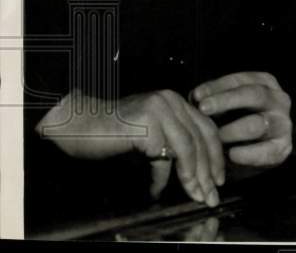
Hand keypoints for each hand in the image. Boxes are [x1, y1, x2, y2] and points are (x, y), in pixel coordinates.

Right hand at [36, 89, 223, 205]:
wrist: (75, 123)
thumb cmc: (111, 133)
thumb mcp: (149, 135)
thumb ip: (171, 145)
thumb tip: (194, 174)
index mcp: (176, 101)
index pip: (207, 128)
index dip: (216, 155)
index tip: (219, 179)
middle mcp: (172, 101)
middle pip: (202, 139)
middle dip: (209, 171)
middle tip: (211, 196)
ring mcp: (160, 111)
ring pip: (188, 149)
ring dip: (193, 178)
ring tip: (195, 197)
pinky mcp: (147, 126)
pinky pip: (162, 158)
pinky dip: (161, 178)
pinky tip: (155, 192)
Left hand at [191, 71, 292, 166]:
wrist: (249, 156)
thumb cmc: (233, 124)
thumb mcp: (224, 108)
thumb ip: (212, 101)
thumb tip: (195, 98)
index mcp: (265, 83)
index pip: (241, 80)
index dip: (218, 86)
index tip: (196, 96)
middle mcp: (279, 100)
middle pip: (254, 94)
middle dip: (226, 101)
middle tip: (203, 108)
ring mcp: (283, 123)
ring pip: (258, 124)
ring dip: (233, 130)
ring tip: (215, 138)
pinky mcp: (283, 147)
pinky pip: (265, 151)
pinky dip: (246, 154)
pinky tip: (231, 155)